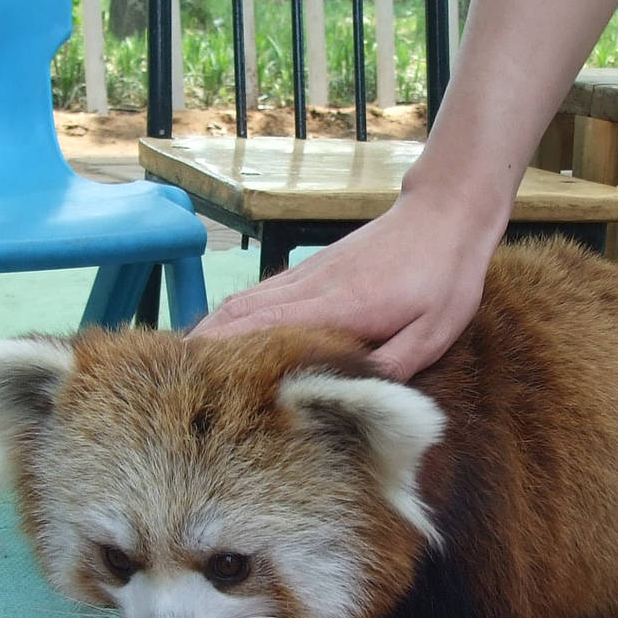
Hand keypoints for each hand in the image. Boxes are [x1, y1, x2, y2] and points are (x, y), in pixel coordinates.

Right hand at [189, 187, 504, 380]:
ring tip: (184, 367)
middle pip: (237, 316)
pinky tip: (220, 336)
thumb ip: (393, 368)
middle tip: (174, 386)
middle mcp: (308, 288)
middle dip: (201, 350)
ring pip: (241, 303)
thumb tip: (354, 401)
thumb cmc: (443, 276)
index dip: (224, 358)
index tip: (194, 386)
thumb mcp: (432, 332)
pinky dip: (231, 316)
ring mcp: (305, 275)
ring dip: (211, 332)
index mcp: (335, 307)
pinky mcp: (310, 270)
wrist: (443, 215)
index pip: (262, 332)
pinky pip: (258, 295)